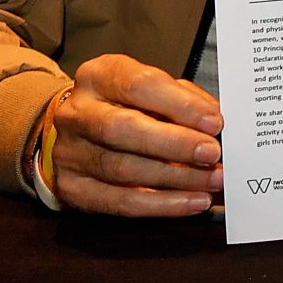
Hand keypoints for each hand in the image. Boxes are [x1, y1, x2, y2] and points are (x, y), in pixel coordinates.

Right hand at [45, 53, 223, 217]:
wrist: (80, 130)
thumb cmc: (127, 105)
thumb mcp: (154, 88)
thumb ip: (183, 99)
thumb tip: (214, 120)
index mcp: (98, 76)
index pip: (139, 85)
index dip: (180, 105)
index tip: (214, 122)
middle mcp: (76, 113)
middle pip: (123, 129)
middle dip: (175, 143)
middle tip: (212, 153)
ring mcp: (69, 153)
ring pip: (123, 169)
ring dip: (176, 178)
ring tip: (212, 181)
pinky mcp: (72, 188)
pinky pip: (119, 201)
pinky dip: (161, 205)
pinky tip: (191, 202)